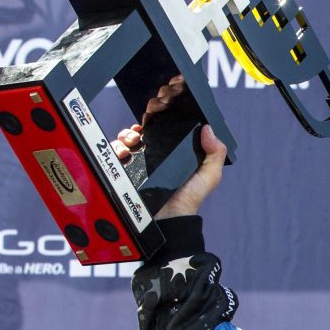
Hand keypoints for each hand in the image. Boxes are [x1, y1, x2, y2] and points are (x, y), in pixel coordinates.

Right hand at [112, 76, 226, 218]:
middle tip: (141, 130)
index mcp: (174, 152)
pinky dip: (116, 149)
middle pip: (142, 131)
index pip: (163, 128)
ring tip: (132, 141)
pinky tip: (123, 153)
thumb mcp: (208, 175)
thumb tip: (208, 128)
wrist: (168, 219)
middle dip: (138, 125)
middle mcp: (155, 155)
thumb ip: (214, 153)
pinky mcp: (124, 172)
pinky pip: (114, 154)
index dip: (158, 117)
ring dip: (126, 135)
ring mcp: (138, 163)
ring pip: (126, 140)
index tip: (156, 110)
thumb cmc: (189, 198)